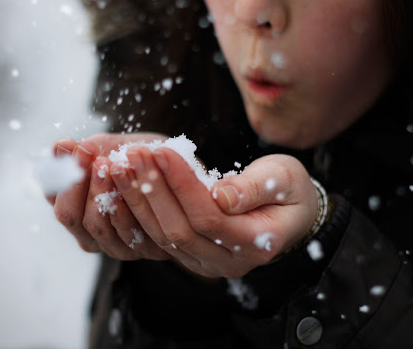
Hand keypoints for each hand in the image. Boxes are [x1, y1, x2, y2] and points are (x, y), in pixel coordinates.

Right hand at [47, 132, 171, 260]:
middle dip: (81, 184)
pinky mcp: (143, 250)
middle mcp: (88, 231)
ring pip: (98, 227)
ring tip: (114, 167)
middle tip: (96, 160)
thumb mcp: (106, 148)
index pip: (55, 196)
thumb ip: (81, 151)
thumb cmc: (135, 158)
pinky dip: (129, 211)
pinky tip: (134, 189)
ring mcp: (114, 245)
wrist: (174, 168)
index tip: (79, 148)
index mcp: (72, 206)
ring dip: (104, 194)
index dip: (64, 173)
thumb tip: (60, 146)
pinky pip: (130, 236)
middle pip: (70, 216)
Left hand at [108, 146, 317, 277]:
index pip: (208, 217)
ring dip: (138, 199)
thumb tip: (221, 195)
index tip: (160, 150)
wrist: (292, 216)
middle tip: (131, 155)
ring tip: (120, 164)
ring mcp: (206, 263)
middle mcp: (228, 263)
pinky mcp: (190, 255)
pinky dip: (139, 209)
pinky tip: (125, 182)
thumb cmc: (290, 191)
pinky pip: (158, 237)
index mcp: (255, 244)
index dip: (182, 185)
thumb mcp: (284, 180)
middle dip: (151, 190)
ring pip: (162, 236)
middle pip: (178, 230)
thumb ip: (255, 188)